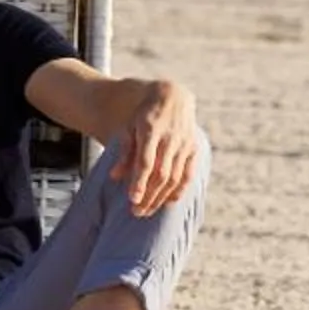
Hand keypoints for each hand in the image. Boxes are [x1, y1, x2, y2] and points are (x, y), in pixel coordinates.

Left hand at [108, 79, 200, 216]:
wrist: (172, 96)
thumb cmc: (144, 115)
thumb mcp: (129, 128)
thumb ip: (124, 152)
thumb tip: (115, 177)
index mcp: (150, 129)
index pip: (146, 161)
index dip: (139, 181)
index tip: (132, 200)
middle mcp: (170, 137)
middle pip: (160, 174)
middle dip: (149, 195)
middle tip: (136, 212)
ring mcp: (184, 143)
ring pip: (174, 177)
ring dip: (161, 197)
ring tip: (147, 211)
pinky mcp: (193, 148)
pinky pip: (188, 174)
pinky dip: (179, 190)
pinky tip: (168, 202)